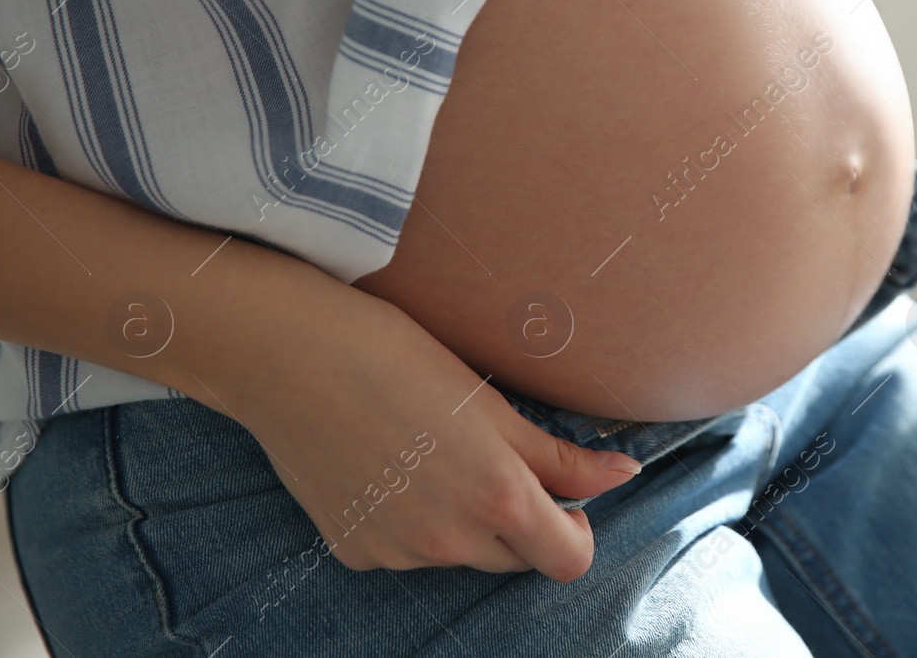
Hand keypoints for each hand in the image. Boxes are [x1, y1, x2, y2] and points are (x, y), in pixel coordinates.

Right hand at [210, 270, 641, 580]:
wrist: (290, 356)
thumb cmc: (398, 358)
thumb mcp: (492, 404)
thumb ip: (561, 456)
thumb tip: (626, 475)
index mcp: (497, 498)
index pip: (569, 560)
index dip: (576, 529)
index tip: (564, 496)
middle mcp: (449, 540)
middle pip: (516, 559)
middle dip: (522, 522)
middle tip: (494, 458)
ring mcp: (397, 552)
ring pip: (460, 553)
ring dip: (463, 519)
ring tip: (429, 450)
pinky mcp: (354, 551)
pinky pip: (407, 551)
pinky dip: (412, 521)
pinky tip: (388, 465)